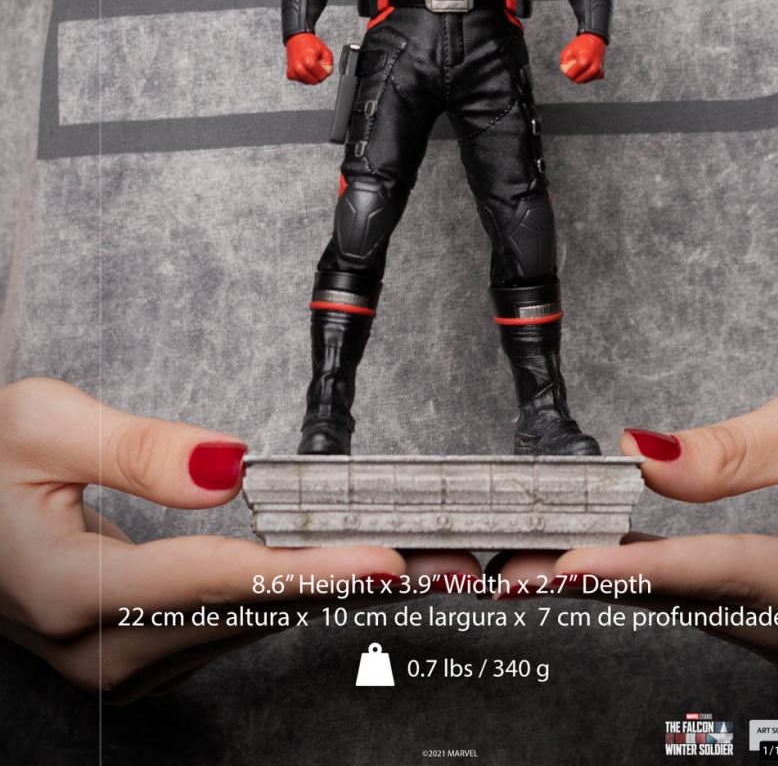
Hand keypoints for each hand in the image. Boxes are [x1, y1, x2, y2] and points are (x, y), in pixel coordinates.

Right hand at [0, 378, 468, 702]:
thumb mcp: (41, 426)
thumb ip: (138, 448)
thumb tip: (227, 467)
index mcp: (68, 588)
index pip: (214, 578)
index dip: (306, 572)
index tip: (378, 562)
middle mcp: (93, 647)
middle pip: (240, 614)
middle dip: (335, 583)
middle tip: (421, 559)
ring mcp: (107, 665)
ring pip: (234, 630)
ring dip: (312, 593)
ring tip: (382, 558)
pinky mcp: (121, 660)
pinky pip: (216, 633)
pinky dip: (270, 600)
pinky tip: (311, 574)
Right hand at [285, 32, 332, 83]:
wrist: (296, 39)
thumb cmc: (310, 43)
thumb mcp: (325, 50)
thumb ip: (329, 63)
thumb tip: (327, 73)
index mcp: (308, 61)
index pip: (320, 76)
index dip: (324, 73)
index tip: (323, 67)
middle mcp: (298, 68)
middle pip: (314, 81)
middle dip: (318, 76)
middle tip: (318, 66)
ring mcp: (293, 72)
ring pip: (307, 82)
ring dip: (311, 76)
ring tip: (310, 65)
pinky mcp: (290, 74)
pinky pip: (301, 80)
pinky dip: (304, 76)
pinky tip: (305, 67)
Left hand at [496, 370, 777, 693]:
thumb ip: (730, 453)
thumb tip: (643, 462)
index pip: (735, 574)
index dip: (646, 567)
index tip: (571, 565)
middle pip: (715, 606)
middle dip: (615, 580)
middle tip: (522, 571)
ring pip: (721, 617)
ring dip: (640, 586)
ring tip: (557, 566)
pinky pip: (740, 616)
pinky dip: (684, 586)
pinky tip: (629, 567)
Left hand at [559, 33, 604, 82]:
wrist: (595, 39)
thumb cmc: (579, 45)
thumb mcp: (567, 51)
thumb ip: (563, 64)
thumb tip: (567, 74)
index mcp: (584, 62)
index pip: (571, 76)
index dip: (567, 71)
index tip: (569, 63)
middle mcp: (594, 68)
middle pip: (578, 81)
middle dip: (573, 75)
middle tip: (573, 65)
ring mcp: (599, 71)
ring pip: (584, 81)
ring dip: (580, 75)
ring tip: (580, 64)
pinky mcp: (601, 73)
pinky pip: (590, 79)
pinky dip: (587, 75)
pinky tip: (586, 67)